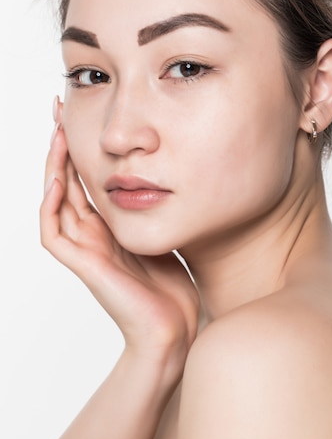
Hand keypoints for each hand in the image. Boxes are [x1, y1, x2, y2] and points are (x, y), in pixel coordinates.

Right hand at [41, 124, 199, 376]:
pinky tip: (58, 178)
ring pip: (54, 201)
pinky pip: (54, 232)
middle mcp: (91, 234)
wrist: (174, 329)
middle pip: (64, 182)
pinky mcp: (84, 266)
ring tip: (57, 132)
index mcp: (106, 227)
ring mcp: (85, 250)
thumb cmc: (172, 288)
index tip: (79, 114)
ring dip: (53, 166)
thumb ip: (151, 209)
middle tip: (58, 109)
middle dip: (60, 145)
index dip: (78, 148)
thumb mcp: (162, 233)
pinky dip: (50, 205)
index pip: (83, 179)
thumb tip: (160, 177)